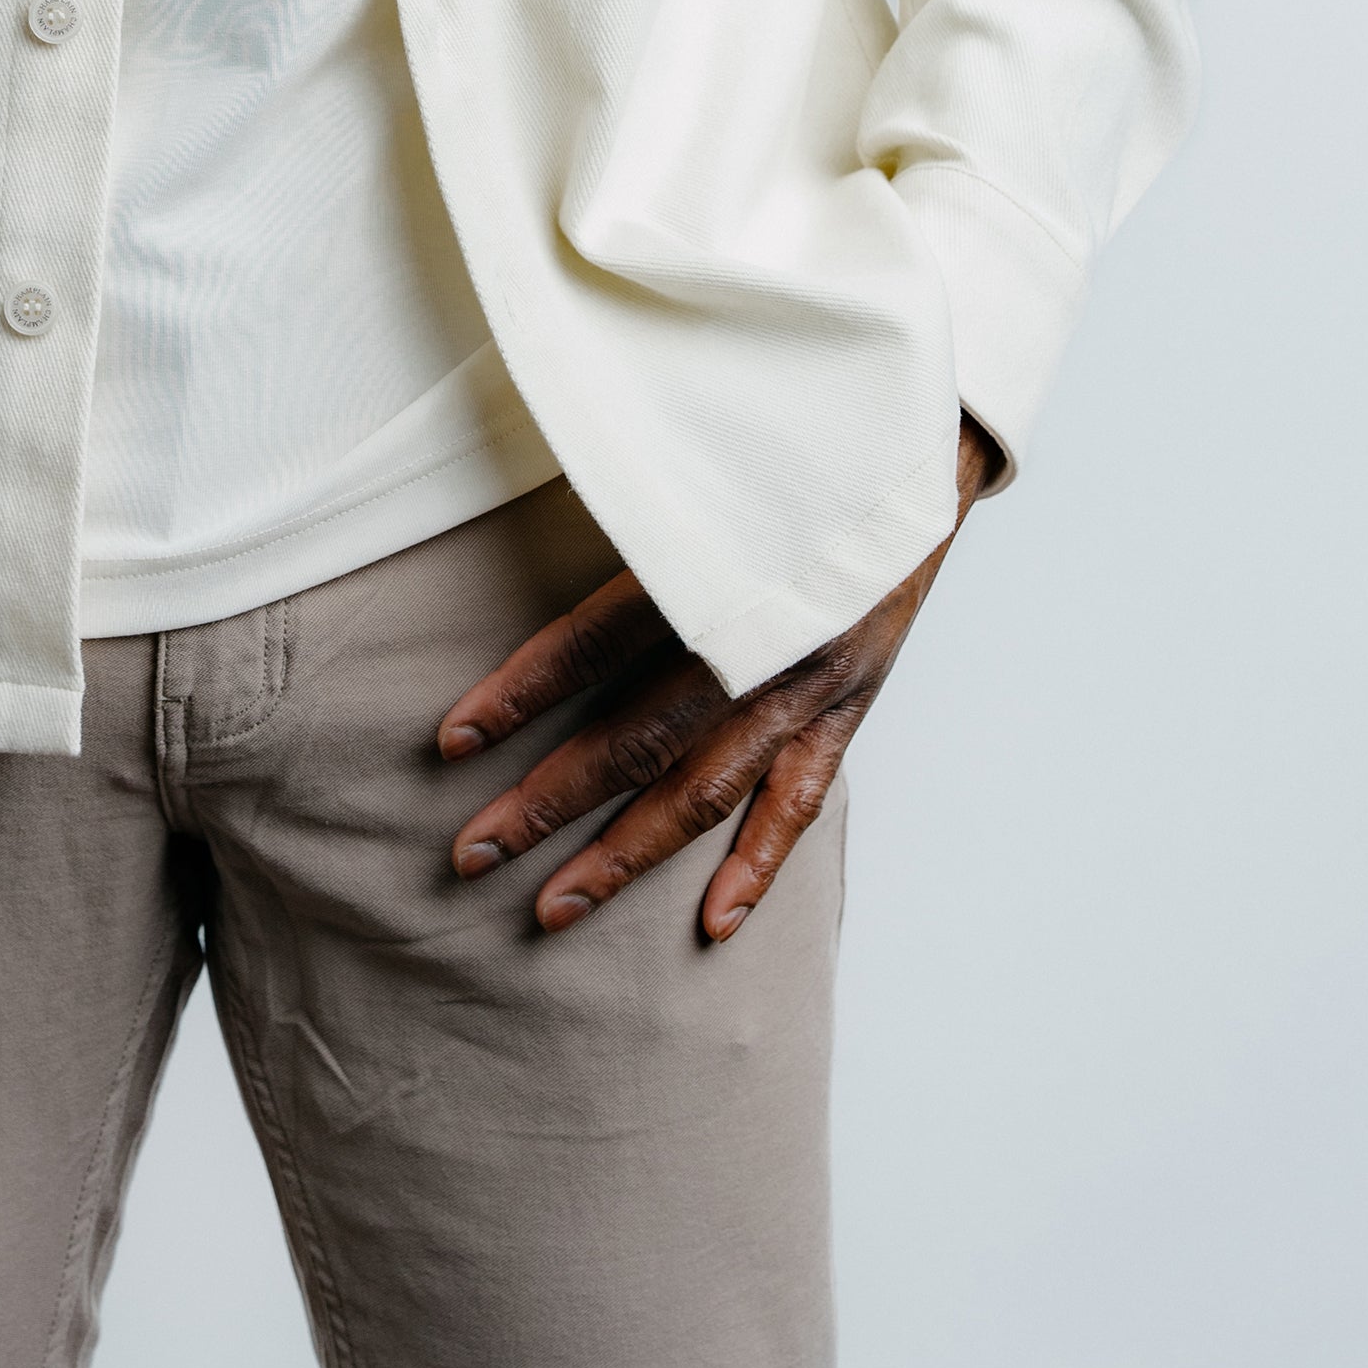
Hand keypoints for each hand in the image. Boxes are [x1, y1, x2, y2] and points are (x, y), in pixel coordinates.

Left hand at [435, 420, 995, 942]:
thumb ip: (630, 498)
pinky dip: (757, 867)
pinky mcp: (847, 711)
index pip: (594, 643)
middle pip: (637, 739)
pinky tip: (712, 925)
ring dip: (624, 856)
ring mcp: (808, 687)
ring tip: (552, 910)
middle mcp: (760, 641)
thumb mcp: (701, 451)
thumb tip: (532, 498)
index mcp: (714, 567)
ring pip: (703, 792)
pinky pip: (798, 805)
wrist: (916, 446)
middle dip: (548, 802)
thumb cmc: (787, 442)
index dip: (520, 692)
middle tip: (471, 852)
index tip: (452, 739)